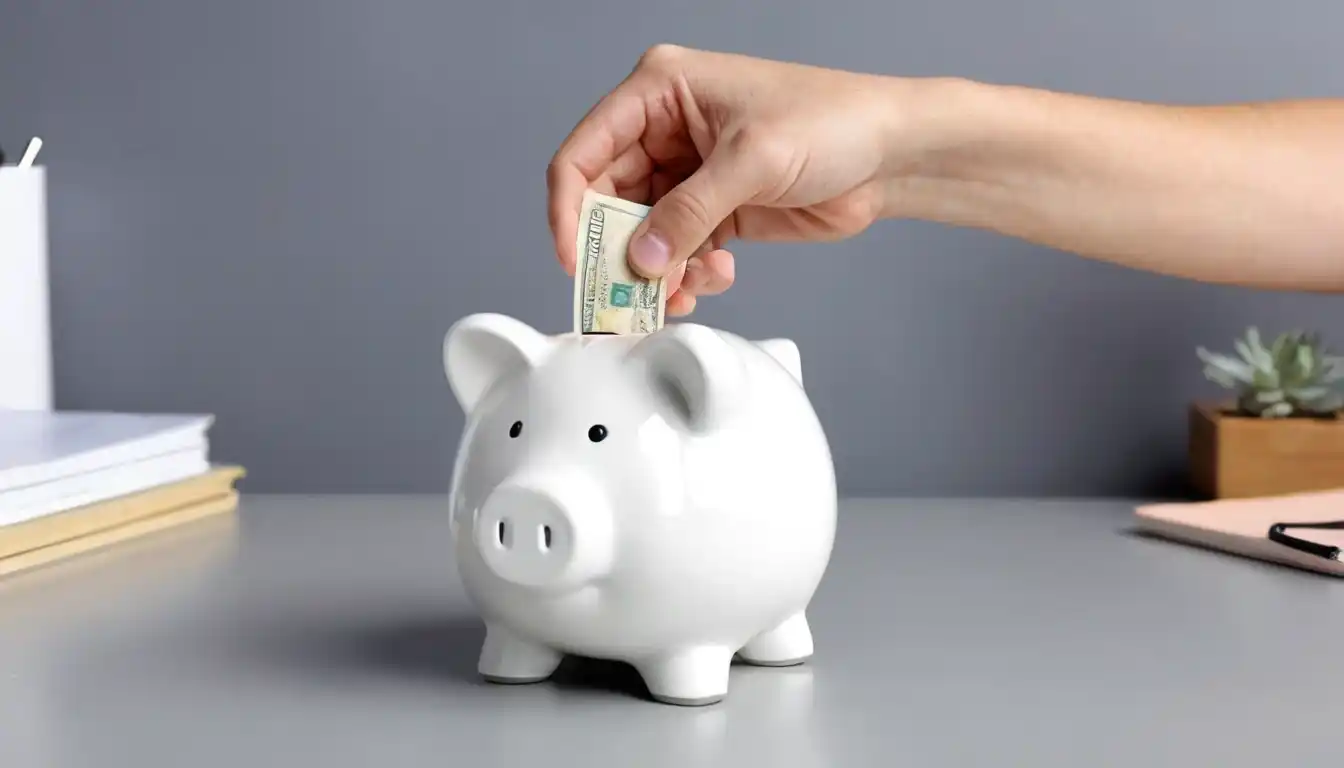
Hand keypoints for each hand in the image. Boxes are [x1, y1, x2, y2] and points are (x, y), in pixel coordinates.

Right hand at [547, 45, 909, 314]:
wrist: (892, 154)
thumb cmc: (834, 122)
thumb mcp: (753, 161)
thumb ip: (689, 213)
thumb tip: (641, 259)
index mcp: (660, 90)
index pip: (586, 151)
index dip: (570, 209)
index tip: (576, 260)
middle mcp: (665, 128)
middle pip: (608, 200)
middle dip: (617, 251)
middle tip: (625, 296)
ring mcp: (689, 171)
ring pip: (642, 233)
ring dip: (655, 270)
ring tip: (680, 292)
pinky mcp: (714, 208)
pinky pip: (677, 249)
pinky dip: (685, 273)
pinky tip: (714, 277)